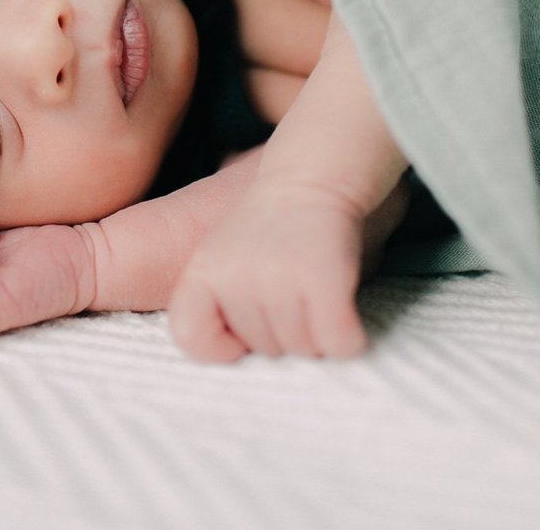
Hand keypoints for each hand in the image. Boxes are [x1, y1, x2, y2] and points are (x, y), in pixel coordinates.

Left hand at [167, 183, 378, 361]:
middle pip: (263, 351)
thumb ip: (216, 307)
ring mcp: (279, 281)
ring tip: (312, 285)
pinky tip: (341, 303)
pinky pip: (338, 345)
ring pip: (303, 351)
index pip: (191, 338)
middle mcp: (236, 279)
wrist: (311, 178)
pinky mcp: (324, 283)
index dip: (220, 346)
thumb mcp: (220, 260)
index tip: (241, 327)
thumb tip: (235, 361)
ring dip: (316, 331)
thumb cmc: (269, 231)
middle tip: (290, 285)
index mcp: (201, 274)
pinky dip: (348, 337)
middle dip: (282, 331)